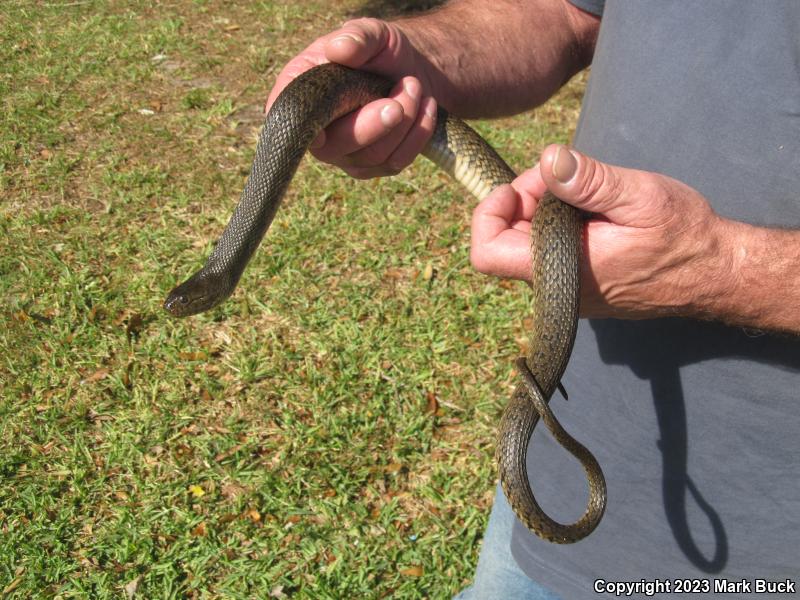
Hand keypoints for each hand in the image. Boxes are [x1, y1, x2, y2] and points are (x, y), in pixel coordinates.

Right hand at [265, 18, 438, 177]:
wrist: (411, 72)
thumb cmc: (381, 52)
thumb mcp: (373, 33)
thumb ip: (357, 37)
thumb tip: (340, 50)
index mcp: (301, 94)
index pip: (289, 120)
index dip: (303, 131)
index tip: (322, 133)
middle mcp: (316, 132)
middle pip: (337, 146)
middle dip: (374, 123)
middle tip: (404, 91)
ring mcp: (344, 155)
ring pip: (373, 155)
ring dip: (405, 120)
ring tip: (415, 85)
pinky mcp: (372, 167)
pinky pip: (395, 162)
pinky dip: (418, 134)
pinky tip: (427, 106)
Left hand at [470, 144, 733, 318]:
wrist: (716, 274)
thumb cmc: (683, 237)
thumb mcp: (639, 197)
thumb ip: (589, 181)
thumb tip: (547, 159)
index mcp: (560, 272)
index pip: (486, 254)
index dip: (490, 213)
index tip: (522, 185)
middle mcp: (555, 289)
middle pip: (505, 240)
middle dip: (525, 200)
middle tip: (566, 177)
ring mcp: (566, 290)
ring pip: (527, 243)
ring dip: (544, 209)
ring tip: (585, 192)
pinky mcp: (579, 285)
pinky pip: (549, 250)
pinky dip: (559, 223)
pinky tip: (591, 211)